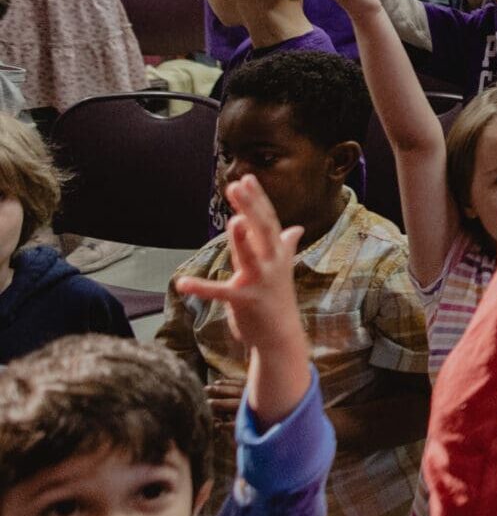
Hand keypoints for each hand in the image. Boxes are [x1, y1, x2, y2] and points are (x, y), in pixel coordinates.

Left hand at [173, 175, 303, 373]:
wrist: (281, 337)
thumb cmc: (277, 300)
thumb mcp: (282, 270)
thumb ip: (286, 246)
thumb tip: (296, 228)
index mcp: (277, 254)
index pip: (268, 220)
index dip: (258, 199)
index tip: (247, 179)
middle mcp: (272, 264)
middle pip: (262, 229)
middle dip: (250, 207)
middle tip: (237, 186)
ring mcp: (260, 281)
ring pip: (250, 255)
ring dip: (241, 239)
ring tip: (232, 222)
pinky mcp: (244, 300)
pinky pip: (220, 292)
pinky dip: (201, 288)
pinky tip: (181, 282)